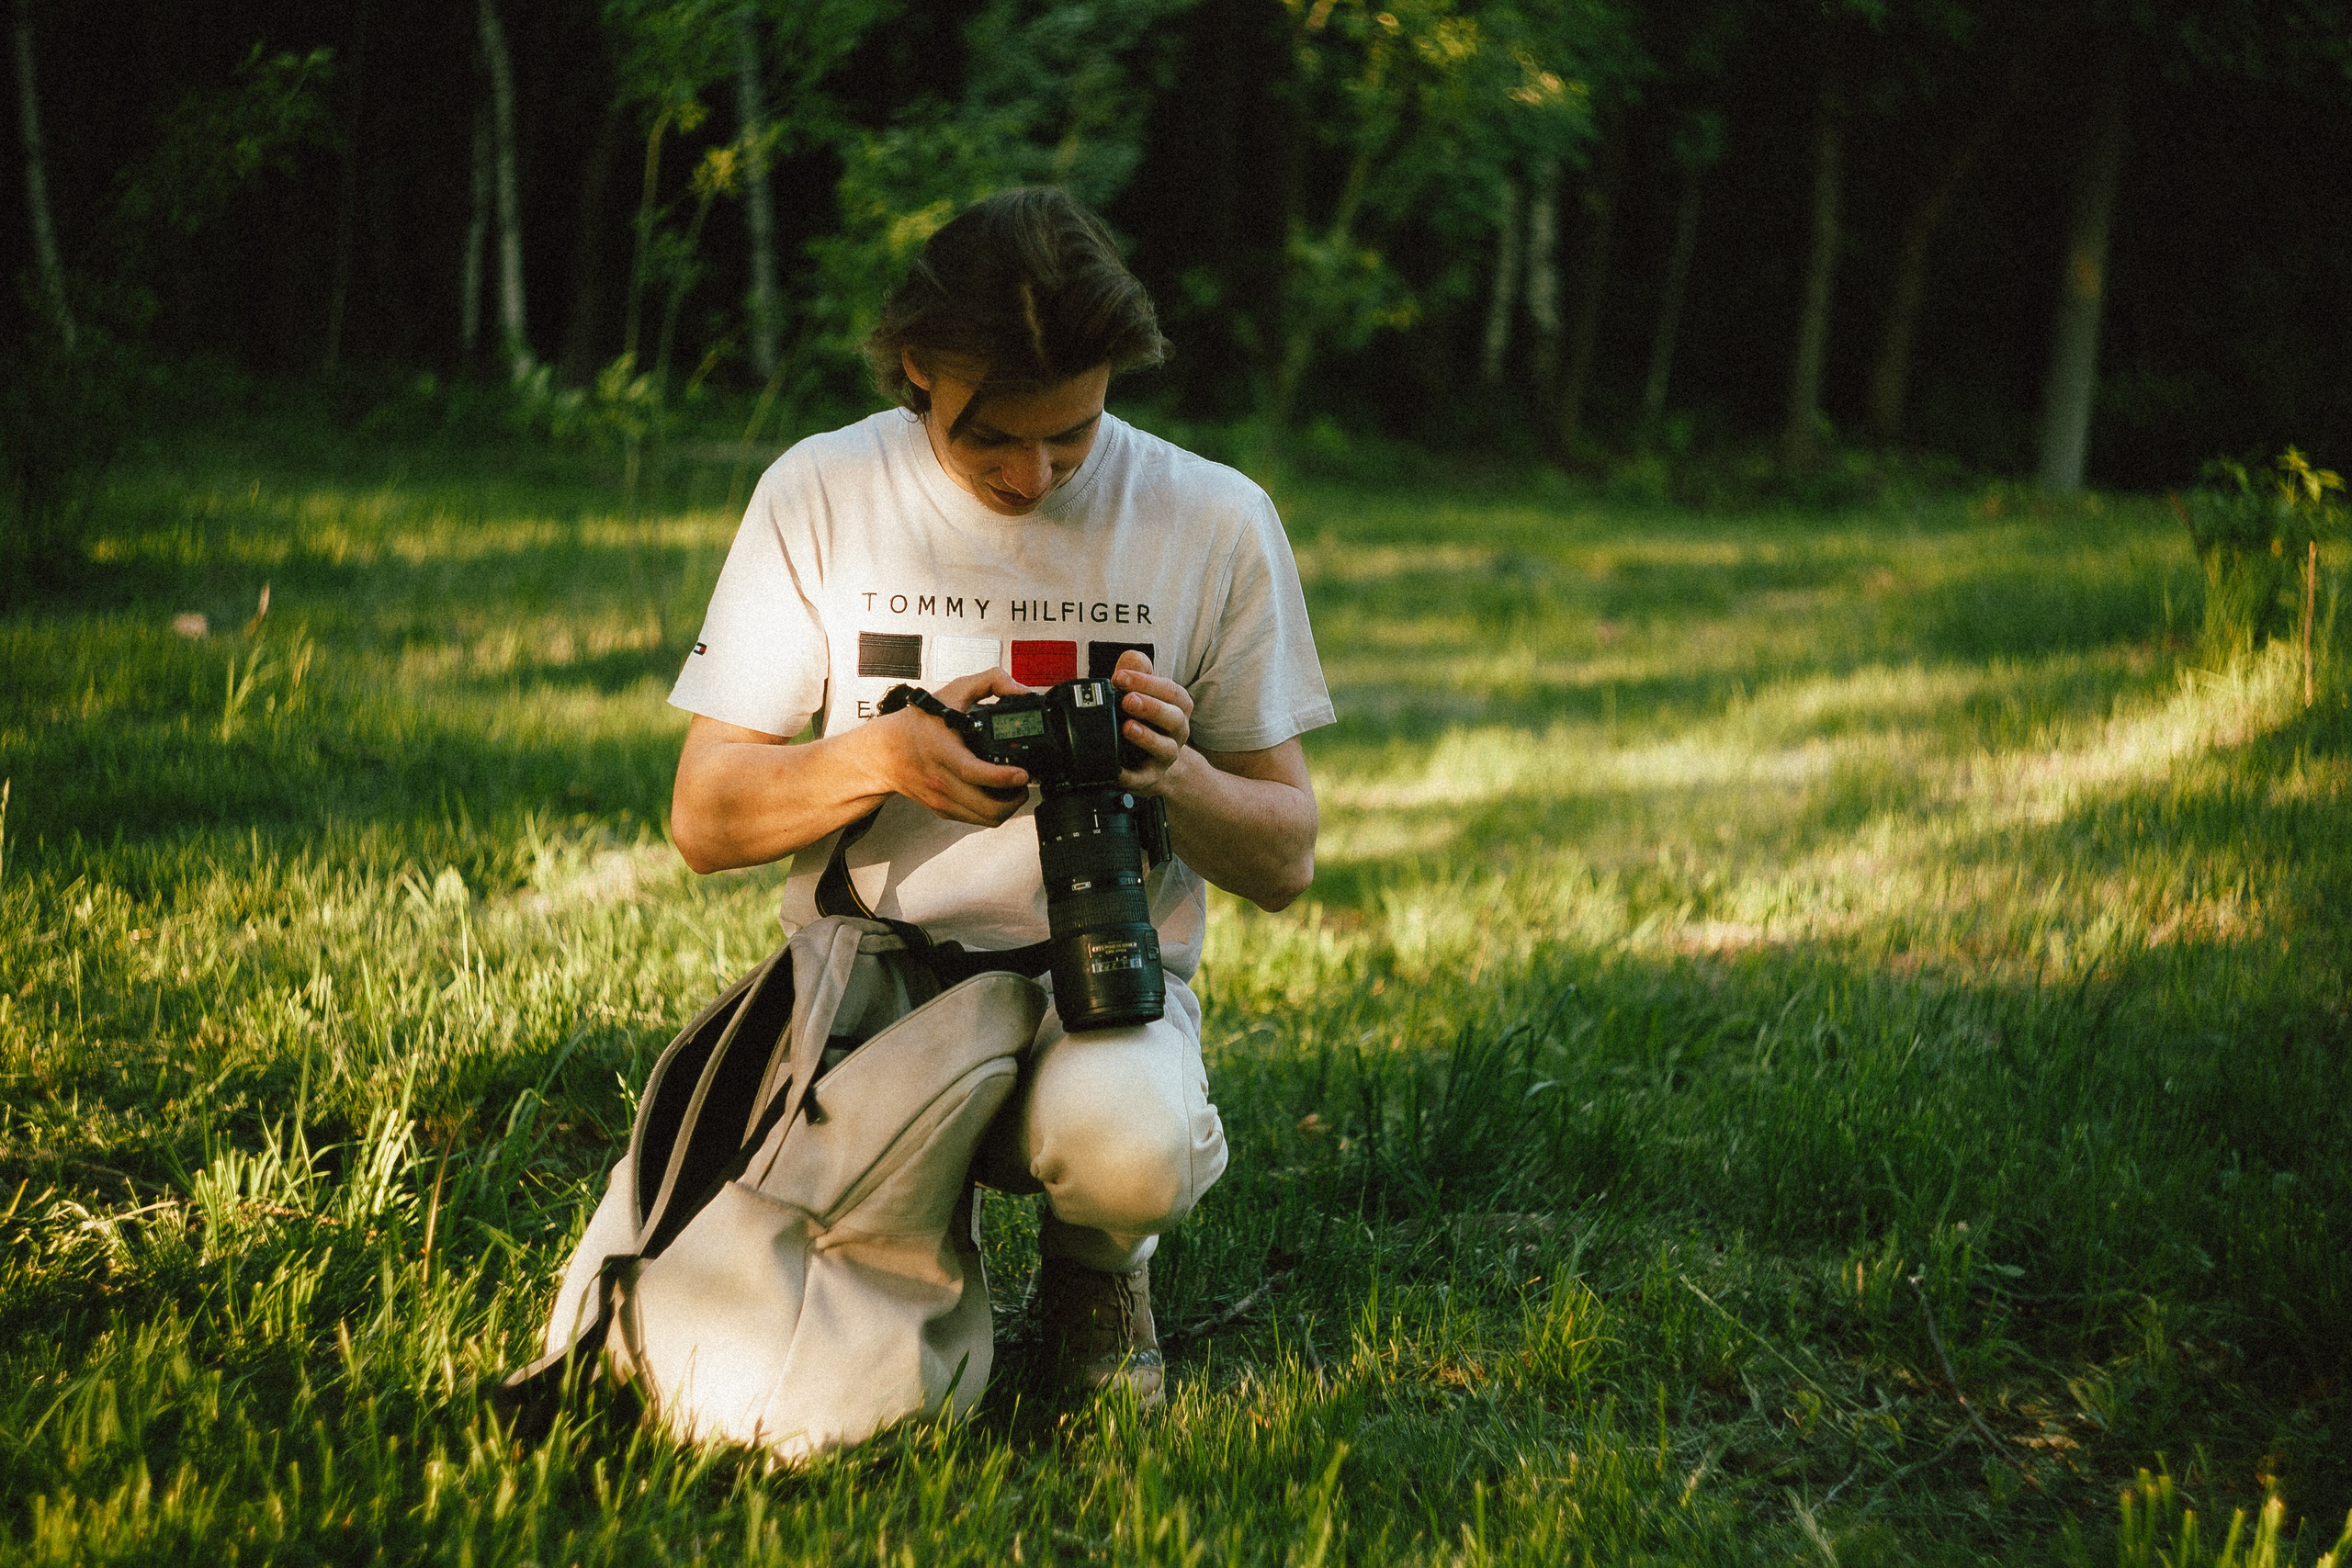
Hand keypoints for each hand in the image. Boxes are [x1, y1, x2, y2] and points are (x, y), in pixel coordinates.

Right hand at [875, 667, 1033, 825]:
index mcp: (943, 751)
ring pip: (986, 819)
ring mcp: (943, 800)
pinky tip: (996, 794)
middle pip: (987, 808)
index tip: (1022, 774)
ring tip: (1015, 790)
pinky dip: (993, 811)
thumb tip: (1020, 690)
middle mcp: (942, 781)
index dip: (1002, 777)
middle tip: (1024, 782)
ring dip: (1008, 808)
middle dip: (1016, 799)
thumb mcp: (954, 691)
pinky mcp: (943, 810)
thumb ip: (990, 681)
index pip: (973, 772)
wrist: (884, 753)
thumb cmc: (918, 724)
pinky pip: (976, 820)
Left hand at [1110, 649, 1191, 796]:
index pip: (1170, 691)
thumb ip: (1137, 672)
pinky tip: (1116, 769)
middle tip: (1128, 700)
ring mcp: (1166, 756)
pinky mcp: (1149, 778)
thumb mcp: (1141, 692)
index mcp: (1177, 707)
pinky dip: (1130, 776)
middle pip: (1174, 718)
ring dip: (1147, 738)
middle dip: (1151, 707)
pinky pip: (1142, 779)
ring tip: (1127, 728)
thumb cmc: (1144, 720)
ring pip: (1165, 749)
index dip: (1146, 682)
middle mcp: (1177, 731)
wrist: (1152, 762)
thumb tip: (1132, 658)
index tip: (1120, 676)